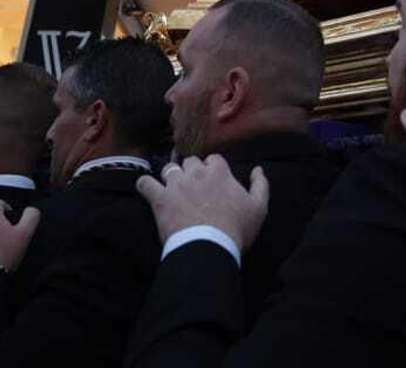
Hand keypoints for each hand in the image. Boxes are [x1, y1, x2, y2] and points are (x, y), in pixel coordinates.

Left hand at [136, 155, 267, 253]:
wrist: (209, 246)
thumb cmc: (236, 228)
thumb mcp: (258, 207)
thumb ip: (260, 185)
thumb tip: (258, 169)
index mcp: (219, 172)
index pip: (213, 159)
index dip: (212, 169)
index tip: (213, 181)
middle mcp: (195, 173)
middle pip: (190, 161)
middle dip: (191, 170)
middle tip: (193, 186)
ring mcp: (175, 184)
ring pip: (168, 169)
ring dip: (170, 176)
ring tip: (172, 188)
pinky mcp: (160, 199)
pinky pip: (145, 183)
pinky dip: (145, 185)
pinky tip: (147, 189)